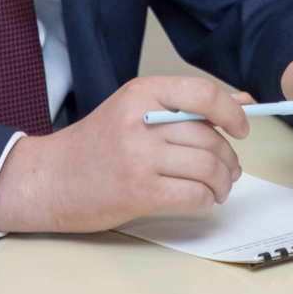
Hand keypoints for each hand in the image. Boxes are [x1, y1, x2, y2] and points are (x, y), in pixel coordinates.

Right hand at [0, 75, 250, 233]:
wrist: (49, 179)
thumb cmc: (95, 144)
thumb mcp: (135, 110)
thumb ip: (186, 105)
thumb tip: (243, 101)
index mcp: (142, 93)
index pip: (204, 94)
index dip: (233, 113)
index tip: (242, 129)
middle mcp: (141, 121)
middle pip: (209, 137)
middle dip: (229, 158)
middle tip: (230, 170)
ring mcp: (139, 157)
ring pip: (206, 167)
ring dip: (223, 182)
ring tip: (219, 187)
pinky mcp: (138, 192)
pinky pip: (193, 195)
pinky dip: (206, 200)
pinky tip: (202, 200)